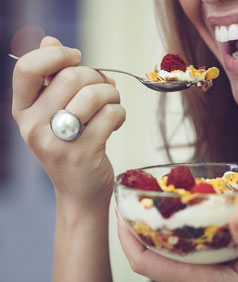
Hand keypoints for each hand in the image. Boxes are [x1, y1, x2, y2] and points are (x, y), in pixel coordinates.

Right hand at [12, 36, 125, 211]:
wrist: (79, 191)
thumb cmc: (70, 148)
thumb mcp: (52, 116)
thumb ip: (51, 80)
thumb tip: (50, 40)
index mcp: (23, 112)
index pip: (27, 68)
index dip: (56, 54)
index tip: (77, 57)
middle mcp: (34, 126)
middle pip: (71, 77)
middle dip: (97, 77)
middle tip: (106, 89)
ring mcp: (58, 141)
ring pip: (95, 94)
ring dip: (112, 94)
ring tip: (113, 104)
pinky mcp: (84, 152)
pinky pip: (111, 114)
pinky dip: (120, 113)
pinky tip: (116, 122)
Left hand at [117, 208, 237, 281]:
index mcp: (198, 281)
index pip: (144, 263)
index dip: (127, 238)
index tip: (120, 213)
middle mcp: (191, 280)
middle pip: (149, 255)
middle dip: (136, 228)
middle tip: (133, 200)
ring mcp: (199, 278)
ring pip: (164, 253)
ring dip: (154, 229)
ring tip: (153, 204)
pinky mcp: (208, 274)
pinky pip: (181, 252)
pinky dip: (174, 233)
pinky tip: (182, 217)